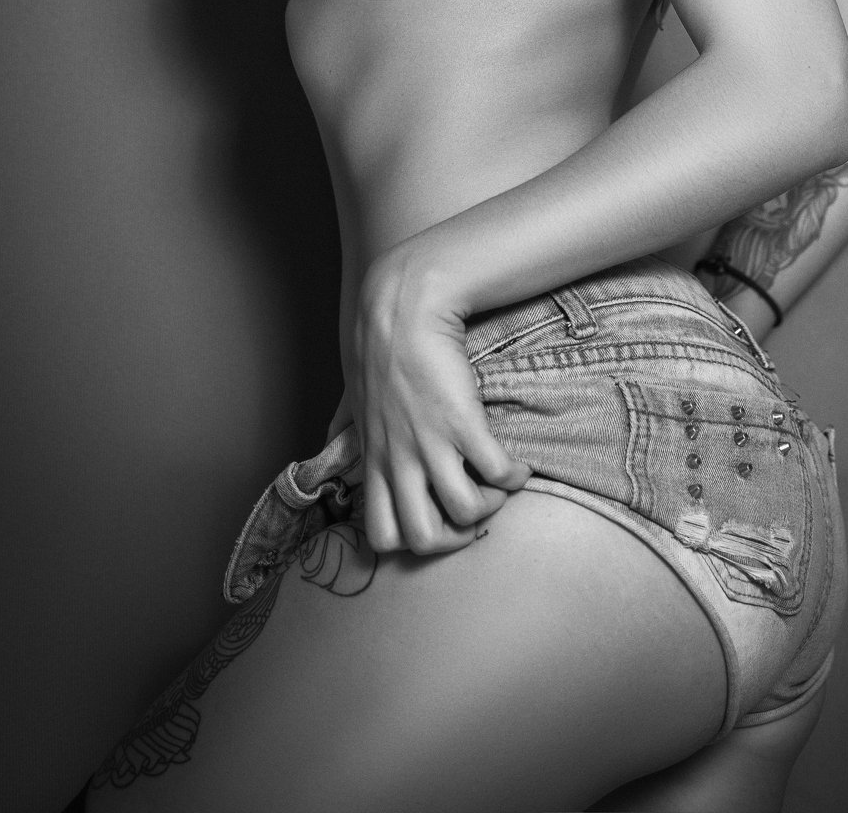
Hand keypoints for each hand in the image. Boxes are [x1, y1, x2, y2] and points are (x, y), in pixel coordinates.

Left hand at [351, 246, 530, 555]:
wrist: (403, 304)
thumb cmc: (378, 346)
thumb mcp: (353, 396)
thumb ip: (344, 425)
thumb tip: (330, 441)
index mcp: (375, 460)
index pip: (382, 536)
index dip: (413, 542)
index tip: (436, 518)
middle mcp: (400, 460)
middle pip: (424, 539)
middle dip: (455, 538)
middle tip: (471, 512)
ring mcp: (430, 443)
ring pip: (463, 512)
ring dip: (489, 506)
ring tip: (497, 485)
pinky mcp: (461, 421)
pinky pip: (497, 472)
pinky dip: (514, 477)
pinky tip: (517, 465)